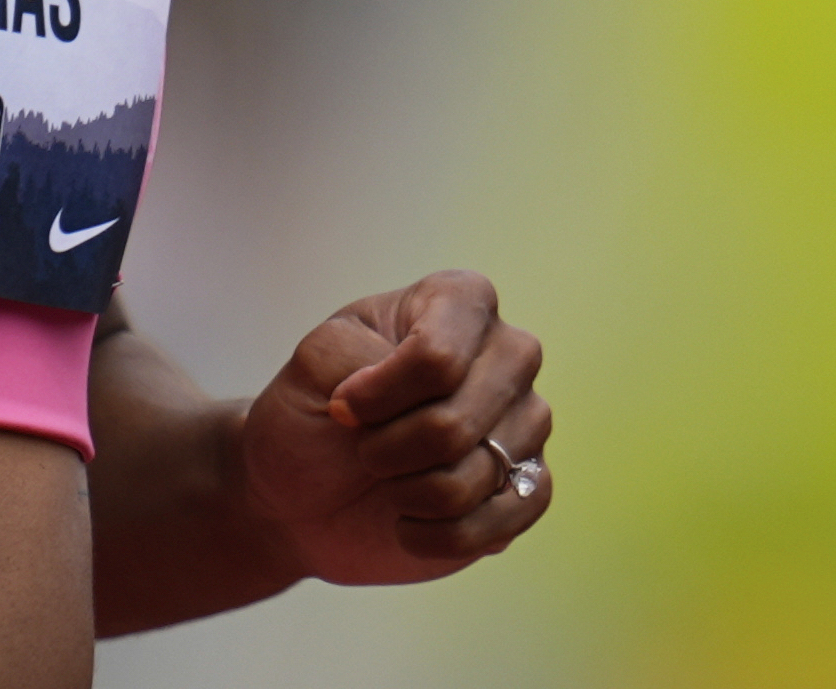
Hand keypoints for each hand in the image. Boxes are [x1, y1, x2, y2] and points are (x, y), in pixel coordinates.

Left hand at [238, 270, 551, 585]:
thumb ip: (360, 359)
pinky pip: (508, 518)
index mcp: (457, 301)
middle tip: (364, 450)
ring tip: (387, 482)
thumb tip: (425, 406)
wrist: (305, 491)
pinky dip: (441, 533)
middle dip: (390, 450)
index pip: (436, 356)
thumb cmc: (312, 413)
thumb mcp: (313, 364)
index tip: (341, 407)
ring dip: (411, 492)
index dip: (379, 396)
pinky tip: (408, 522)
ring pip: (480, 473)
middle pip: (457, 420)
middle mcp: (508, 354)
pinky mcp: (530, 487)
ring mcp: (525, 421)